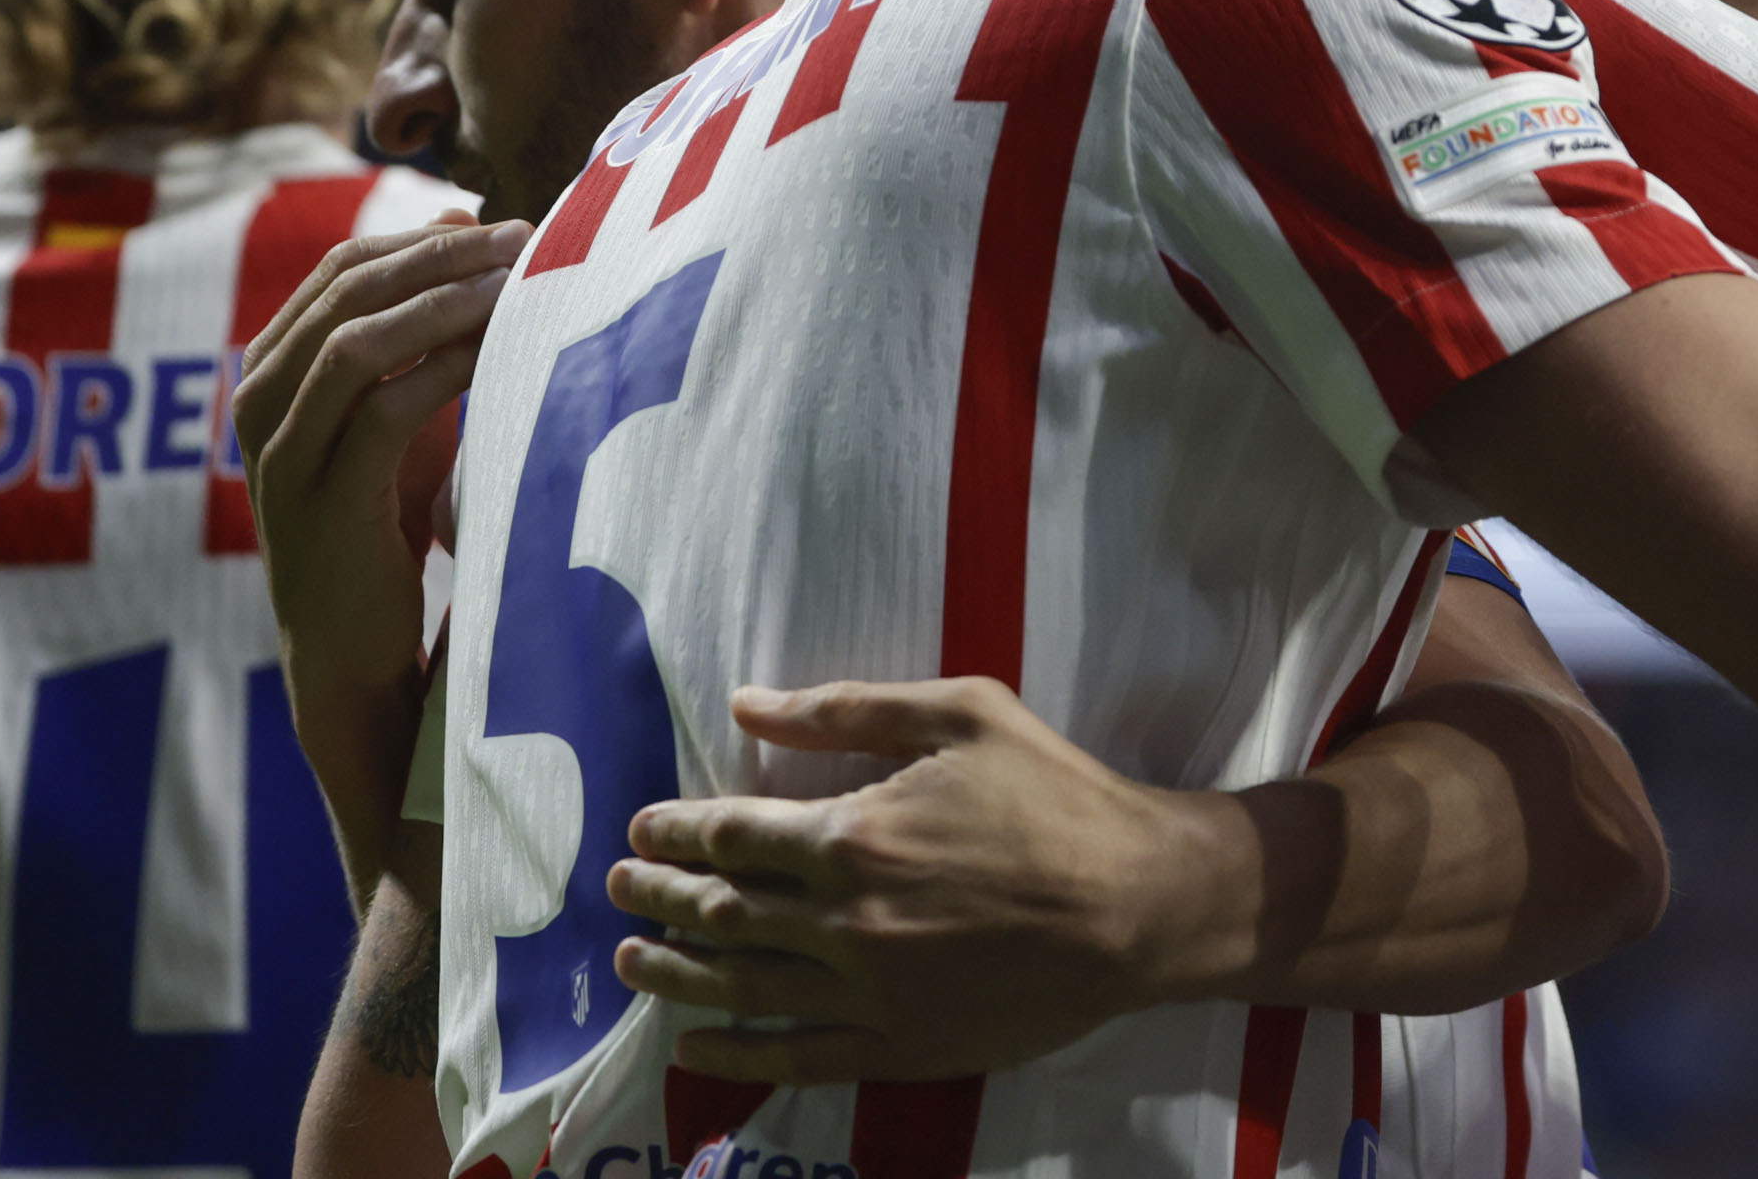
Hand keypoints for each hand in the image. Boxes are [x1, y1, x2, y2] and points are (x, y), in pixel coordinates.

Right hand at [232, 215, 522, 884]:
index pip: (337, 271)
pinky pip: (378, 406)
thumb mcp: (402, 424)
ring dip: (441, 297)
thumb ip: (422, 342)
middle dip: (437, 254)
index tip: (498, 224)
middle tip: (523, 237)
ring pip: (354, 339)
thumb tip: (471, 232)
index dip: (416, 238)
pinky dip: (442, 363)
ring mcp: (281, 458)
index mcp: (271, 378)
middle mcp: (260, 410)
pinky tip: (501, 346)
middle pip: (343, 291)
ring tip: (518, 277)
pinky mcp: (320, 503)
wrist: (355, 666)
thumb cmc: (388, 535)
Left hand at [606, 678, 1232, 1085]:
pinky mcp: (899, 1046)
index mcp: (856, 835)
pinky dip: (736, 1052)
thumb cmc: (1058, 796)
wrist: (1140, 905)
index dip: (675, 832)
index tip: (641, 828)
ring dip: (674, 971)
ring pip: (741, 985)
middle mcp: (845, 922)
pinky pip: (795, 1055)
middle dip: (657, 896)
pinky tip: (697, 1046)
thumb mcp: (963, 715)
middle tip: (617, 887)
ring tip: (630, 958)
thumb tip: (747, 702)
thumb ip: (847, 709)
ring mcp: (868, 994)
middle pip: (720, 911)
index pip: (732, 836)